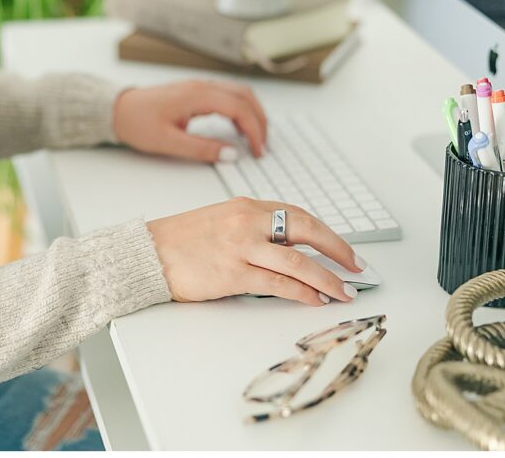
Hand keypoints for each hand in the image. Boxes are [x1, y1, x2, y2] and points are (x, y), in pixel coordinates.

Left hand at [112, 79, 266, 161]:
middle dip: (260, 121)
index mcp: (197, 95)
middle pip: (245, 96)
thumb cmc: (137, 123)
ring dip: (253, 113)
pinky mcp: (197, 91)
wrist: (118, 109)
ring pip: (239, 93)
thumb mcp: (168, 142)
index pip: (239, 108)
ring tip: (255, 139)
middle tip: (263, 147)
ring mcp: (200, 86)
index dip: (254, 130)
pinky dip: (241, 109)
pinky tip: (239, 128)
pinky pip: (228, 95)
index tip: (258, 151)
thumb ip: (202, 149)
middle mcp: (202, 86)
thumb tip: (232, 154)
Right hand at [145, 197, 364, 305]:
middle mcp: (248, 221)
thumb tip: (287, 249)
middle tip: (356, 265)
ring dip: (327, 278)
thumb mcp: (221, 221)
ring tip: (343, 292)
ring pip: (298, 261)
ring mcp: (242, 247)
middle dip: (337, 249)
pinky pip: (278, 284)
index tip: (341, 248)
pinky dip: (302, 292)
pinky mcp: (234, 273)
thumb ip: (253, 228)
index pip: (297, 214)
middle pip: (307, 230)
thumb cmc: (181, 241)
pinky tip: (314, 299)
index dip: (325, 232)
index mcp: (246, 206)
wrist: (148, 252)